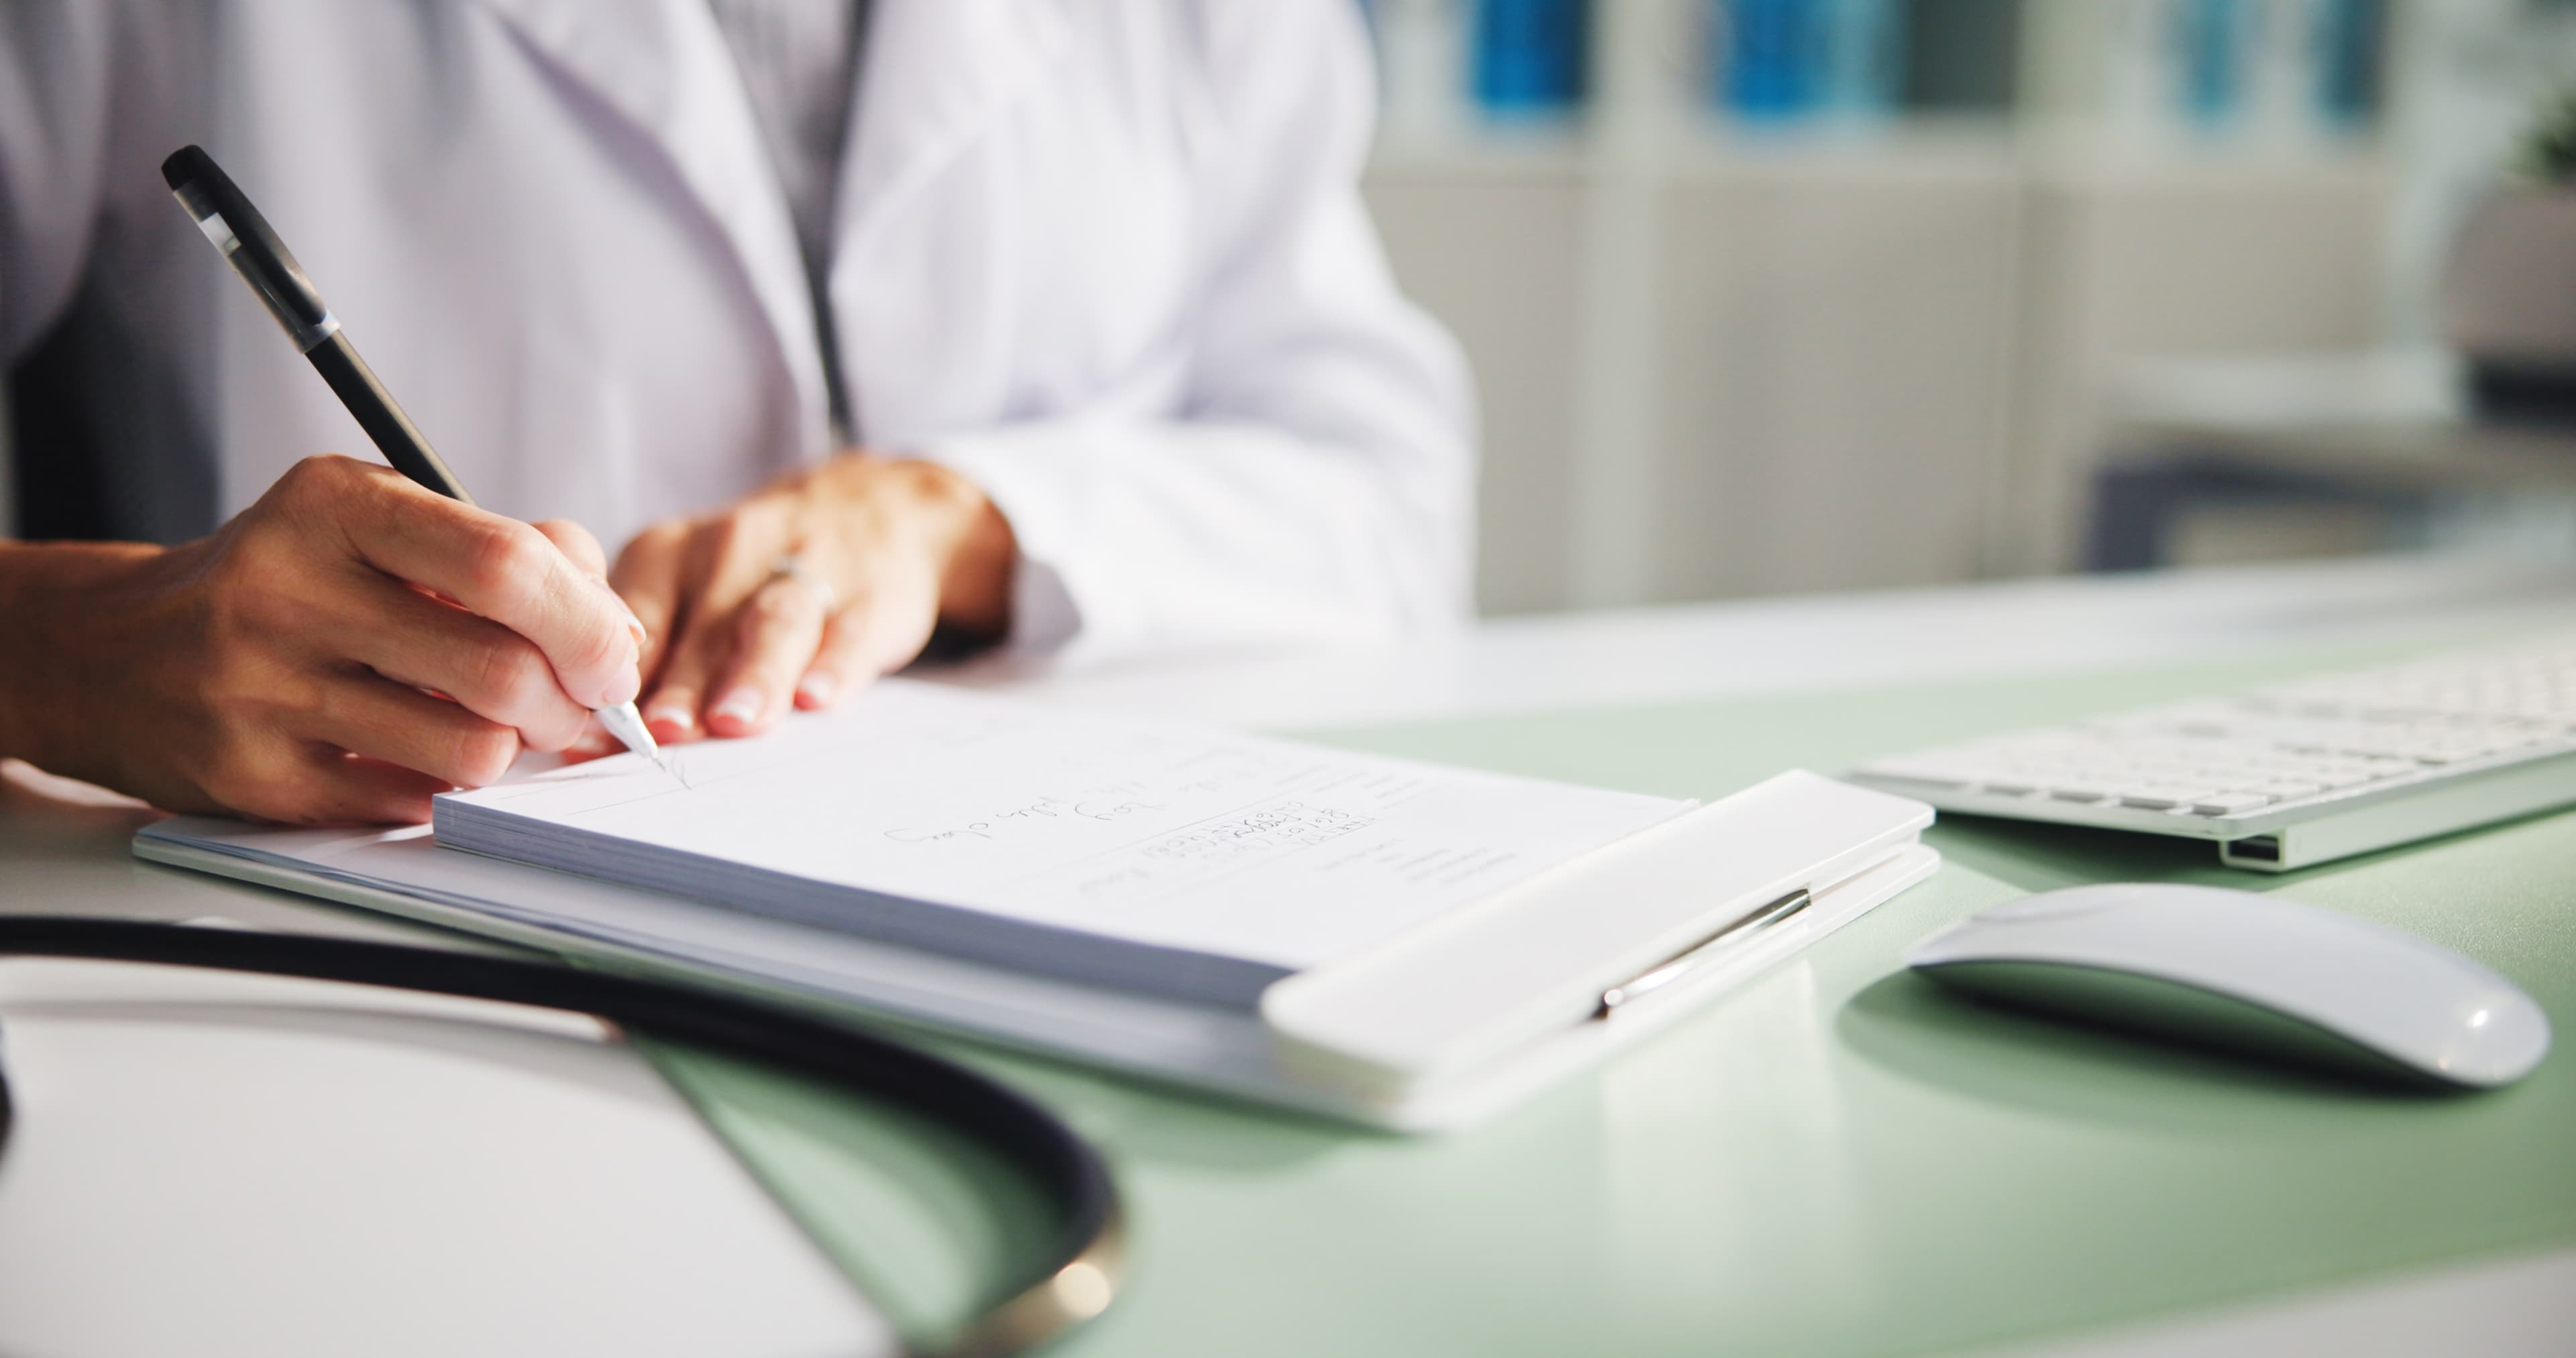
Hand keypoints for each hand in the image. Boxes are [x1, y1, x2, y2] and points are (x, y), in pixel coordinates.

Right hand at [0, 455, 643, 823]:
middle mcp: (287, 591)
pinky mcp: (253, 777)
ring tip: (494, 726)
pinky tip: (418, 753)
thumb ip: (511, 552)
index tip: (612, 657)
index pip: (505, 565)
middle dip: (569, 703)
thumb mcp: (384, 522)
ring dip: (511, 750)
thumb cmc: (290, 581)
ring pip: (468, 750)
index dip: (588, 622)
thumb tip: (617, 631)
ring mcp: (262, 690)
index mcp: (333, 507)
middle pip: (501, 669)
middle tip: (572, 707)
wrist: (119, 653)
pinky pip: (410, 803)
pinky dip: (443, 786)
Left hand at [609, 454, 1013, 746]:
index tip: (602, 729)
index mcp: (668, 555)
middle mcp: (730, 554)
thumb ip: (648, 660)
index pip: (636, 621)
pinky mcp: (869, 596)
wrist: (870, 509)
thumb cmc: (754, 572)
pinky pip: (849, 631)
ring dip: (754, 674)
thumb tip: (587, 744)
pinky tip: (818, 696)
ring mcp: (805, 569)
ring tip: (735, 720)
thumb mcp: (687, 586)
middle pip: (704, 627)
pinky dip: (834, 665)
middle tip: (662, 732)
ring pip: (774, 623)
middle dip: (683, 682)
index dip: (619, 677)